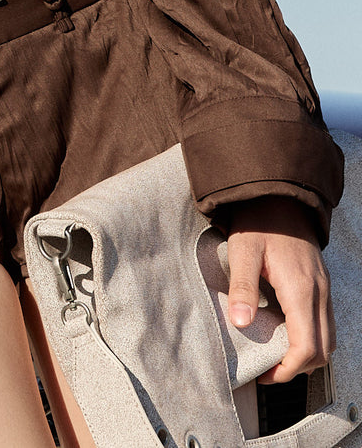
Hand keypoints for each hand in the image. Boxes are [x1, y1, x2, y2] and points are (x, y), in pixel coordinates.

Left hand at [226, 195, 333, 384]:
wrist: (280, 194)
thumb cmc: (260, 220)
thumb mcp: (244, 251)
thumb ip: (243, 288)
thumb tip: (240, 324)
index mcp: (301, 290)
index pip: (307, 348)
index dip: (289, 369)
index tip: (266, 374)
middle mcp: (319, 293)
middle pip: (323, 350)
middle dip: (298, 368)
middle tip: (269, 369)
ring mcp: (324, 288)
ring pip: (328, 338)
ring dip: (307, 354)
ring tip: (277, 355)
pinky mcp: (321, 283)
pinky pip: (325, 321)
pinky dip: (311, 337)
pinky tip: (287, 331)